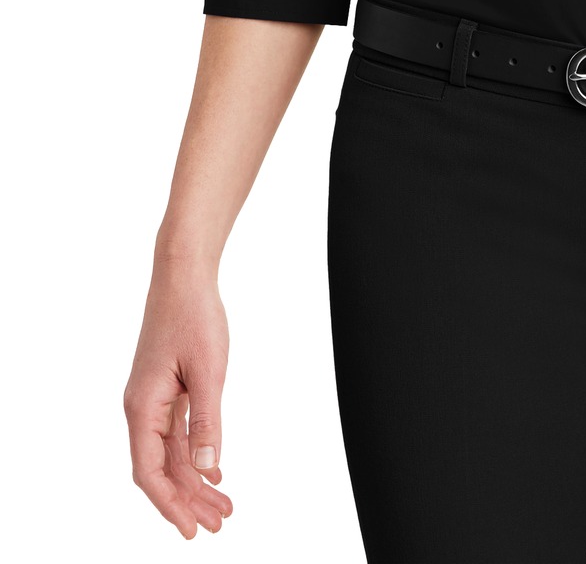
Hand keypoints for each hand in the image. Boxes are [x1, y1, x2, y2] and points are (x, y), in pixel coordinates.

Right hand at [124, 258, 233, 536]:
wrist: (184, 274)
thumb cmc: (193, 315)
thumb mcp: (208, 370)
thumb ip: (207, 422)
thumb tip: (205, 470)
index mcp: (142, 407)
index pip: (149, 472)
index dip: (170, 504)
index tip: (191, 530)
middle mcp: (142, 408)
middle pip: (161, 469)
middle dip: (188, 500)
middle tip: (218, 525)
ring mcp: (153, 399)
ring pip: (171, 453)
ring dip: (195, 481)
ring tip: (224, 506)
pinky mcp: (167, 388)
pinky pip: (177, 433)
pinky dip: (195, 455)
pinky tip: (215, 473)